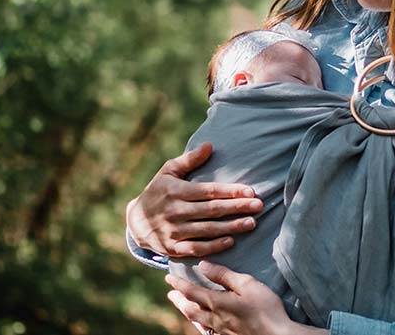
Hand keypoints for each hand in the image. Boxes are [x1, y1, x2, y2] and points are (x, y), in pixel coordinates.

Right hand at [125, 143, 262, 256]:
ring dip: (231, 227)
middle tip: (259, 206)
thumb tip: (209, 145)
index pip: (209, 191)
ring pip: (207, 230)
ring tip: (251, 223)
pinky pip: (196, 248)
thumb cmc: (158, 191)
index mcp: (176, 191)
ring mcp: (174, 231)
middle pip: (212, 210)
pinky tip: (230, 241)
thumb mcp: (168, 171)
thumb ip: (189, 160)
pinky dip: (213, 246)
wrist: (135, 221)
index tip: (251, 191)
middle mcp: (175, 211)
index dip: (230, 191)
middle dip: (237, 207)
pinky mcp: (173, 248)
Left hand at [165, 263, 326, 334]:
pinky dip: (201, 325)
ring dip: (187, 312)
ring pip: (198, 321)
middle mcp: (215, 318)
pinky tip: (204, 325)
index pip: (192, 292)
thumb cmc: (264, 308)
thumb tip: (203, 265)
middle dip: (179, 300)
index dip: (179, 284)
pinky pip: (208, 331)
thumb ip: (224, 275)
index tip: (169, 277)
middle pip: (190, 309)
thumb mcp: (246, 284)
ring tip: (183, 307)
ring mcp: (222, 330)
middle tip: (171, 294)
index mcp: (217, 303)